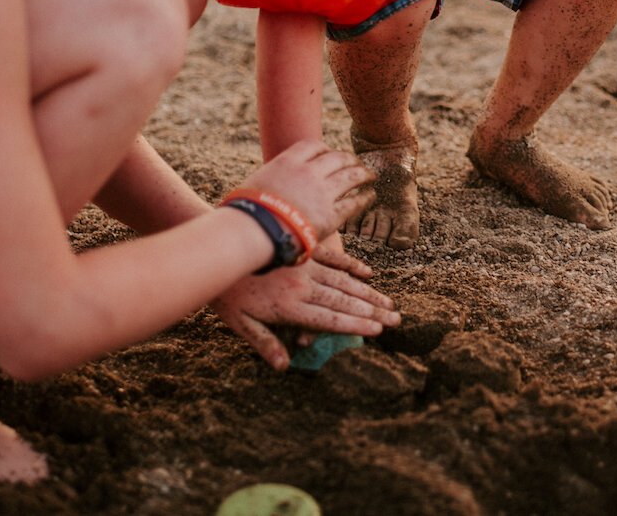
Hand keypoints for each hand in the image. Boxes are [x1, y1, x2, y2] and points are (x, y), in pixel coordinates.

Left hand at [210, 237, 401, 369]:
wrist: (220, 250)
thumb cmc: (226, 291)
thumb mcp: (239, 323)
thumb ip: (264, 343)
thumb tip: (284, 367)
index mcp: (290, 307)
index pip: (329, 319)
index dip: (355, 325)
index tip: (378, 330)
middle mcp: (303, 286)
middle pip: (344, 301)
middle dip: (371, 311)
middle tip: (396, 319)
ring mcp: (305, 266)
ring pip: (343, 281)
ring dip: (367, 293)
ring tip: (388, 302)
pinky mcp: (303, 250)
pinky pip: (333, 258)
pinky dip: (352, 265)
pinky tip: (368, 273)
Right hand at [236, 140, 374, 243]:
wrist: (255, 230)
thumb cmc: (247, 212)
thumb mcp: (254, 184)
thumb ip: (269, 180)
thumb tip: (265, 186)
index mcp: (288, 161)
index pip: (313, 146)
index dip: (324, 149)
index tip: (330, 152)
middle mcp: (309, 172)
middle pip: (337, 158)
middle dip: (348, 159)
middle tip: (356, 162)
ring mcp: (322, 192)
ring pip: (351, 176)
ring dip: (363, 174)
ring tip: (370, 175)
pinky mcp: (331, 215)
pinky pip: (353, 203)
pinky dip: (364, 198)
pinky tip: (370, 196)